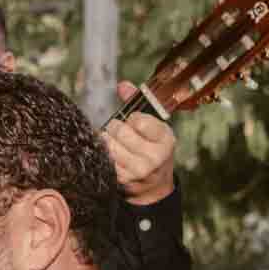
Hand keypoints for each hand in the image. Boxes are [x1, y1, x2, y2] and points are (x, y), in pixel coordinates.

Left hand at [102, 81, 176, 205]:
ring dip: (107, 140)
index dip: (132, 118)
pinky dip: (103, 153)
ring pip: (108, 145)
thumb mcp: (153, 125)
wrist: (154, 184)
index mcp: (165, 139)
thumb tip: (122, 85)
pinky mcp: (123, 180)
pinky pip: (104, 158)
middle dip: (115, 127)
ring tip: (114, 142)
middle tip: (119, 131)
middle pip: (120, 131)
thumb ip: (137, 102)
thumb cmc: (152, 148)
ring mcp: (138, 171)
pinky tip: (111, 154)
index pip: (138, 120)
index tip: (135, 122)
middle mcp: (155, 157)